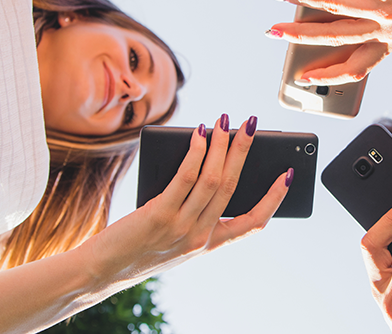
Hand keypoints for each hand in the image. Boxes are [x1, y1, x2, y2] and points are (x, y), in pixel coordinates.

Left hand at [85, 114, 291, 284]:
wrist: (104, 269)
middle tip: (251, 125)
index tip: (287, 174)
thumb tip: (211, 160)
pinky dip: (196, 151)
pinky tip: (198, 135)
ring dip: (221, 145)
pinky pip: (185, 177)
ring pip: (212, 178)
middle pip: (232, 186)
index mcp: (210, 243)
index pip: (254, 223)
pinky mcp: (159, 215)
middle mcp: (200, 237)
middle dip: (244, 151)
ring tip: (223, 123)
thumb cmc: (141, 246)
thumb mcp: (178, 235)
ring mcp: (181, 227)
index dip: (274, 198)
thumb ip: (197, 209)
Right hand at [268, 0, 391, 85]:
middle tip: (274, 32)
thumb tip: (319, 5)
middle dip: (298, 37)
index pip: (356, 69)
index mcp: (391, 41)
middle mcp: (388, 29)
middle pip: (334, 38)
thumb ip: (365, 15)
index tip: (303, 78)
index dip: (327, 76)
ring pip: (333, 6)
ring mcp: (385, 7)